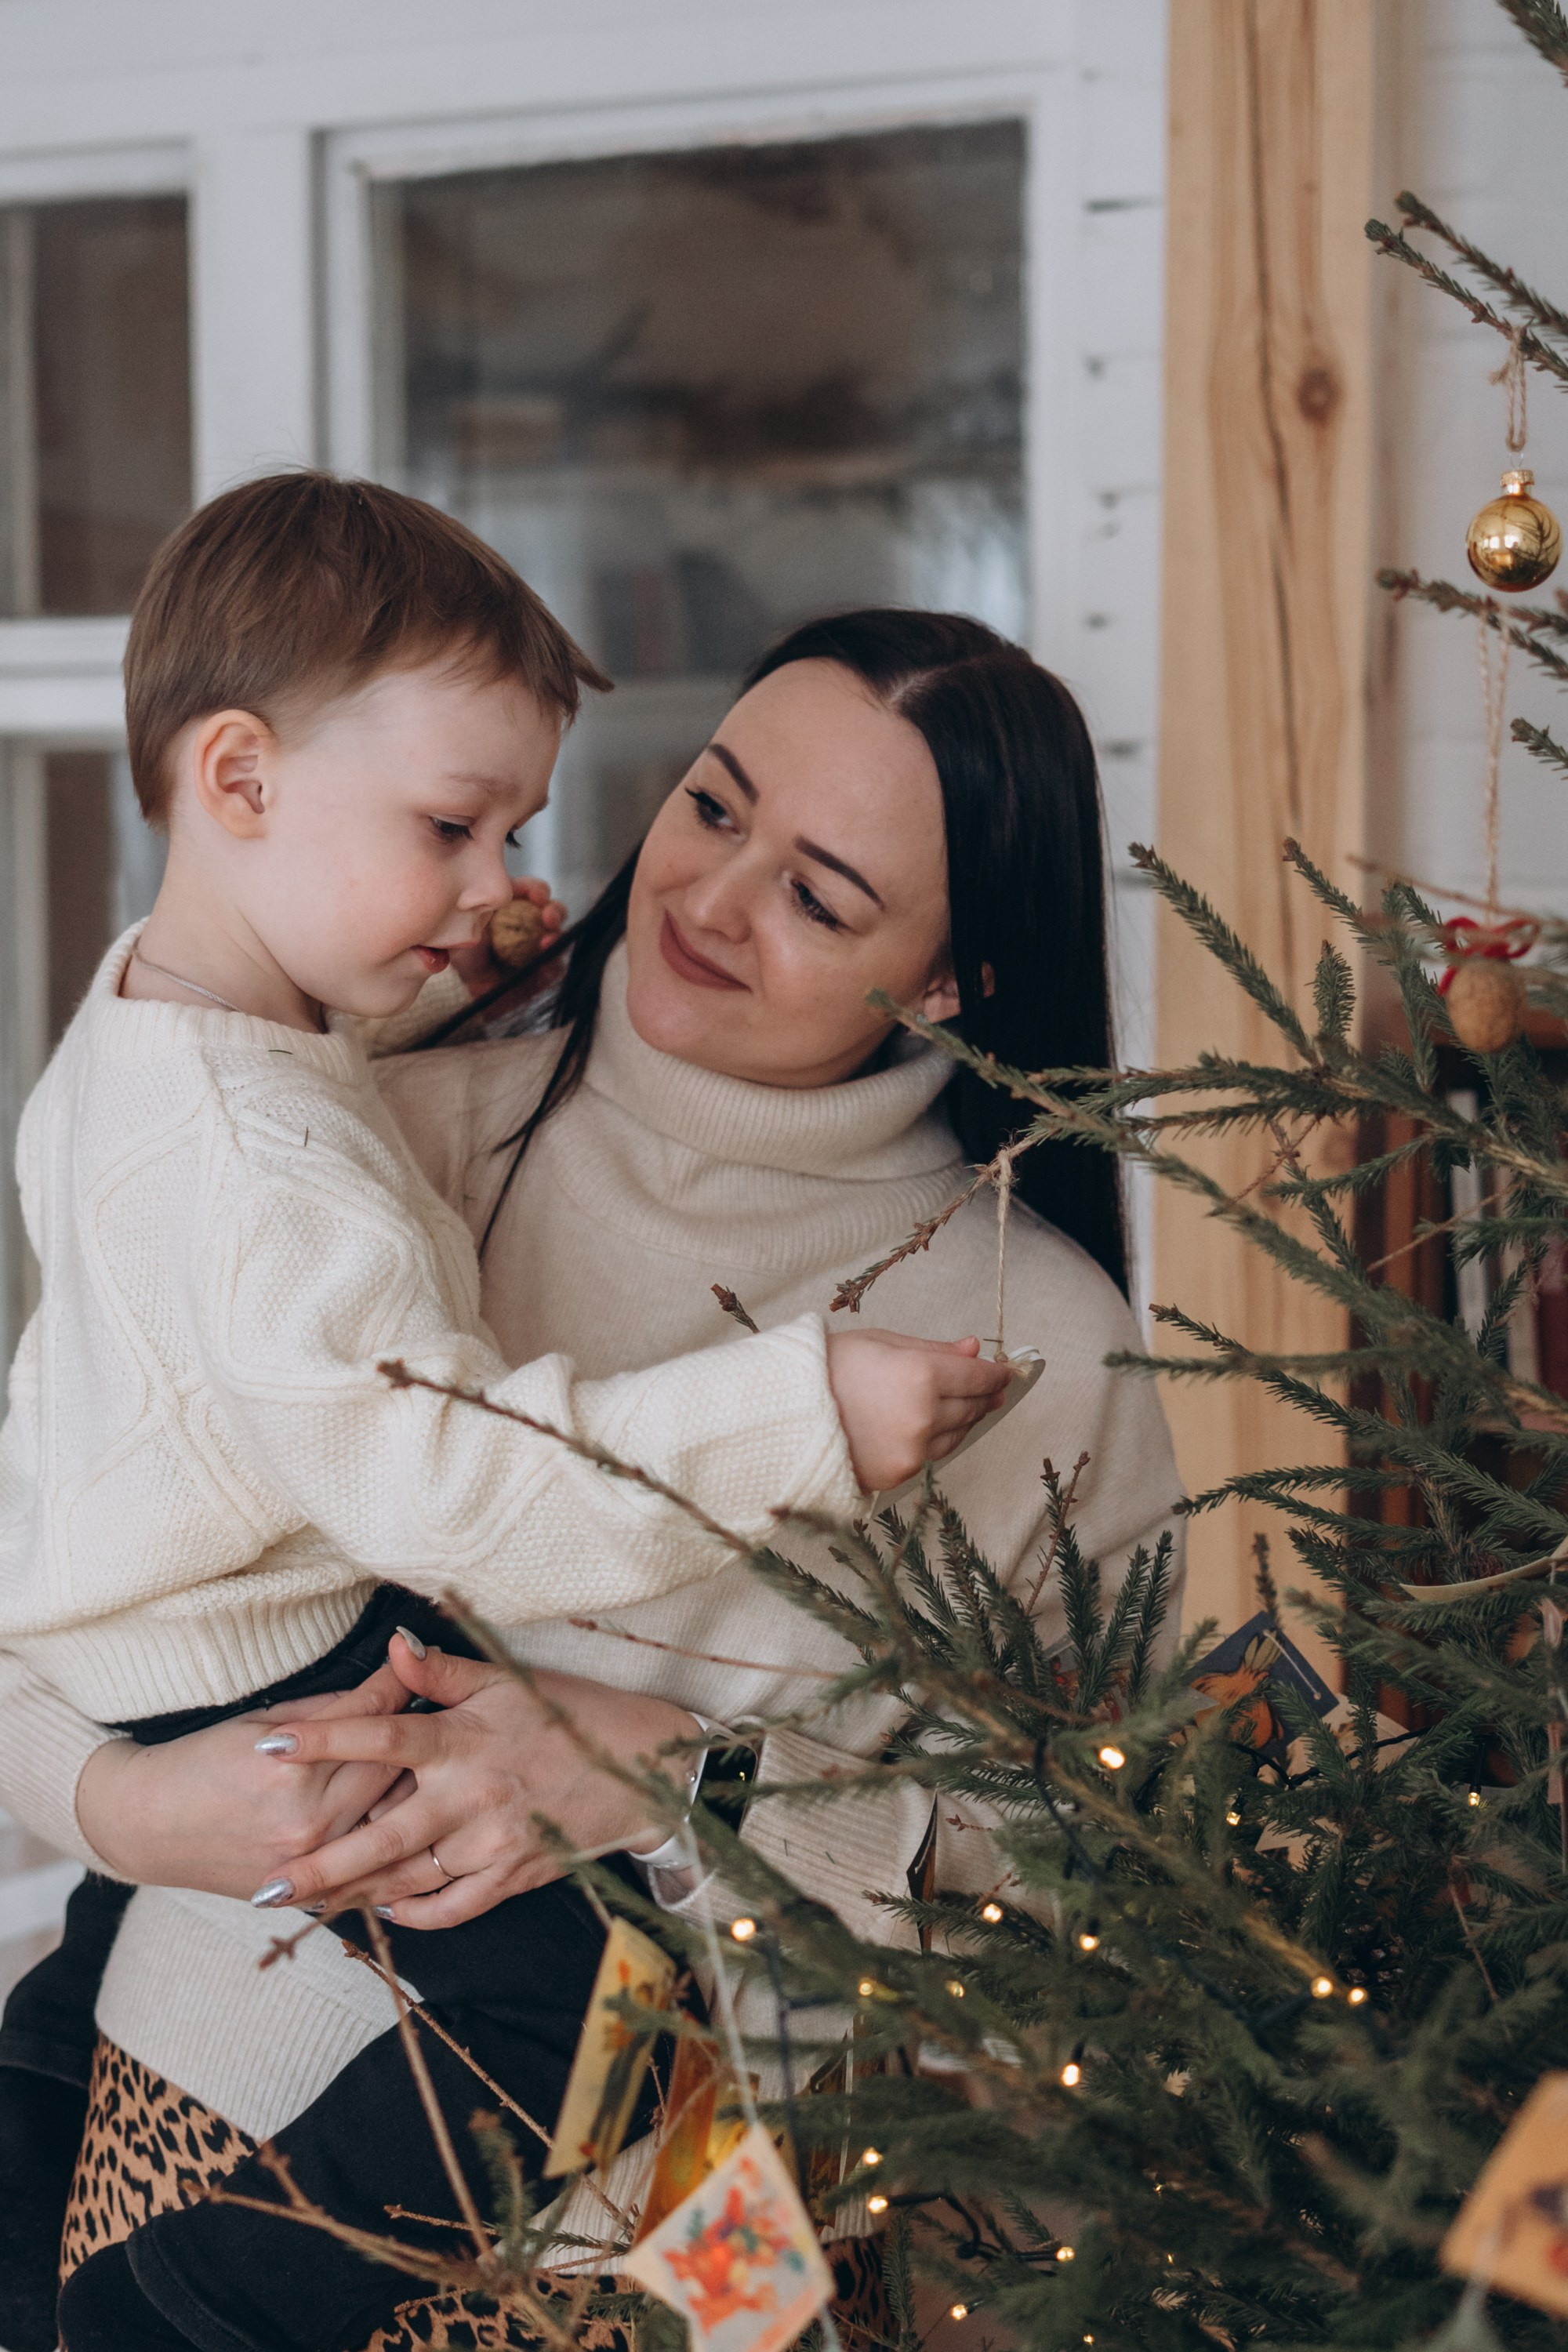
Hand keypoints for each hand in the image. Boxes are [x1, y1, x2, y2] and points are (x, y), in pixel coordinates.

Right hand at [74, 1665, 414, 1897]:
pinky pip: (370, 1871)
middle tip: (444, 1712)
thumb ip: (327, 1713)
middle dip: (419, 1736)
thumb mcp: (260, 1721)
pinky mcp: (306, 1892)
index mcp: (291, 1766)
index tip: (419, 1663)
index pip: (369, 1720)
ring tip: (443, 1768)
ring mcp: (310, 1862)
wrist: (146, 1827)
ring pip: (391, 1822)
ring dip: (418, 1793)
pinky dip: (397, 1850)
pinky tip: (423, 1831)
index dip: (398, 1686)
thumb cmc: (199, 1762)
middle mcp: (307, 1818)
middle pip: (394, 1770)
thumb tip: (384, 1691)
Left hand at [248, 1638, 701, 1928]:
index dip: (322, 1738)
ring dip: (356, 1894)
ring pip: (411, 1878)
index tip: (268, 1744)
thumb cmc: (567, 1716)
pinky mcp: (514, 1874)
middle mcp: (473, 1795)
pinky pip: (454, 1906)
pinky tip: (385, 1908)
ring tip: (307, 1905)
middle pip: (382, 1834)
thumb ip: (442, 1672)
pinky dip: (416, 1912)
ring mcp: (493, 1842)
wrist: (640, 1770)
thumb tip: (392, 1645)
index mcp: (464, 1739)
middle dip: (321, 1864)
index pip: (380, 1735)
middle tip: (267, 1885)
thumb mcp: (507, 1681)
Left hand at [449, 875, 565, 998]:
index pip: (534, 892)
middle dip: (555, 911)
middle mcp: (531, 926)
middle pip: (554, 912)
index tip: (536, 895)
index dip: (538, 891)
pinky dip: (553, 961)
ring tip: (546, 940)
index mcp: (515, 907)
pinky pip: (555, 966)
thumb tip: (501, 884)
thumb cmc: (463, 948)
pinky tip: (544, 958)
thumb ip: (490, 900)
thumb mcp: (472, 917)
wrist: (461, 985)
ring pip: (559, 937)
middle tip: (547, 916)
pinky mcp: (541, 974)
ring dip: (557, 935)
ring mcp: (538, 950)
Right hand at [824, 1329, 1011, 1491]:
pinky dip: (936, 1439)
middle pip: (972, 1407)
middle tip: (988, 1388)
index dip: (995, 1375)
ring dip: (963, 1419)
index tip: (1003, 1373)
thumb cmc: (827, 1368)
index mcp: (921, 1375)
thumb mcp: (881, 1343)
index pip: (978, 1378)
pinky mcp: (899, 1473)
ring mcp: (913, 1449)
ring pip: (957, 1435)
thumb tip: (972, 1350)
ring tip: (960, 1407)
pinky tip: (927, 1427)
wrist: (783, 1412)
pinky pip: (931, 1454)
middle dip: (982, 1396)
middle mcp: (924, 1416)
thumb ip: (933, 1350)